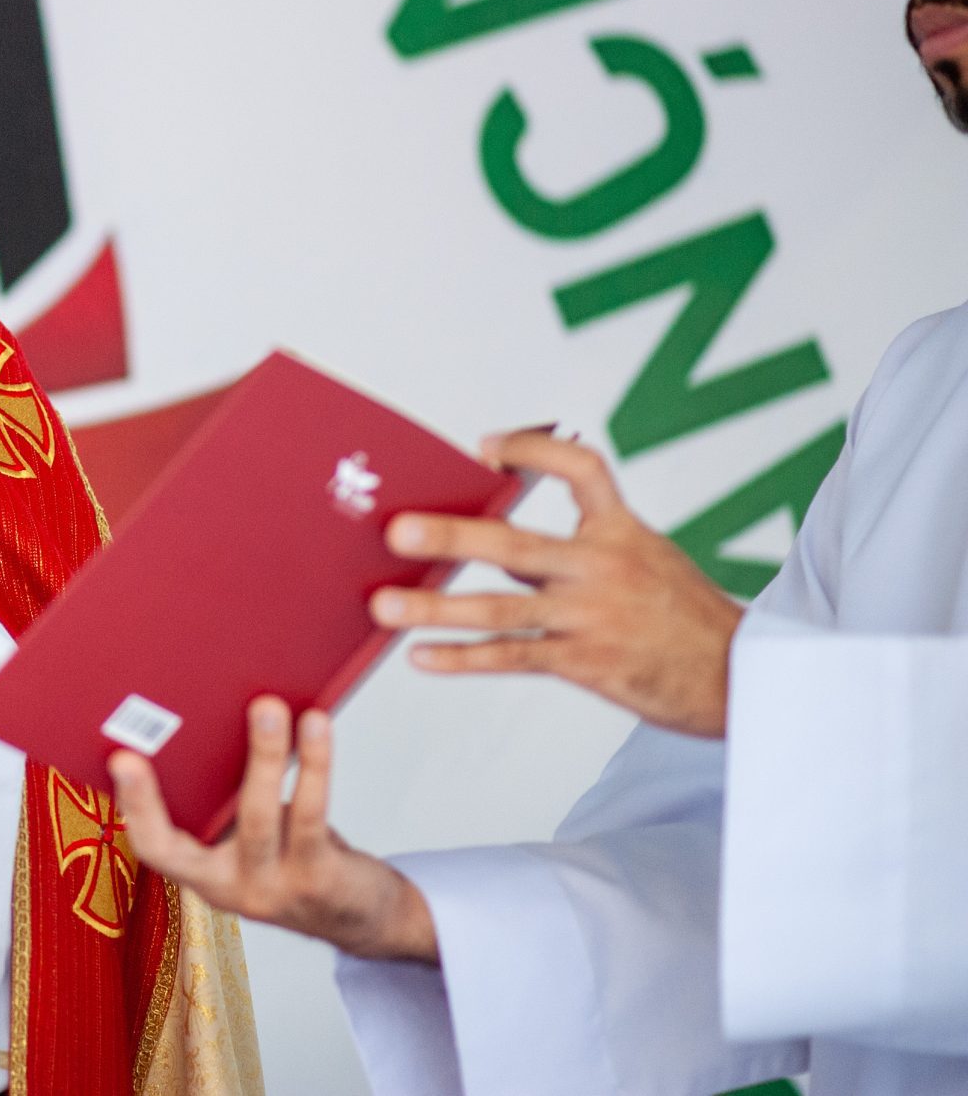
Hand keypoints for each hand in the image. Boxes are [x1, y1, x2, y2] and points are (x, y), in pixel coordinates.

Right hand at [113, 697, 438, 962]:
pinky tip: (314, 725)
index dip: (132, 807)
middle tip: (142, 742)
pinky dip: (314, 764)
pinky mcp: (319, 880)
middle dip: (153, 796)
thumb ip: (228, 800)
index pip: (153, 848)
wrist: (364, 917)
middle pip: (179, 849)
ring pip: (257, 818)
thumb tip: (213, 717)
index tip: (119, 759)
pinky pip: (310, 815)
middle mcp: (230, 890)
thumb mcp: (253, 837)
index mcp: (203, 875)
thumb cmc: (299, 856)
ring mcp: (273, 890)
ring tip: (267, 707)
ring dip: (261, 755)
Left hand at [372, 431, 742, 737]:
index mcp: (621, 531)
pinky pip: (513, 657)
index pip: (580, 469)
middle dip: (450, 537)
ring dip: (435, 607)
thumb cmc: (683, 615)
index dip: (532, 450)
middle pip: (513, 545)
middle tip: (396, 530)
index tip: (484, 447)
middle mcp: (603, 569)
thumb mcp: (645, 559)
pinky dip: (463, 658)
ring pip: (500, 609)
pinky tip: (422, 657)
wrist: (740, 678)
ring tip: (384, 605)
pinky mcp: (587, 663)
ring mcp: (591, 617)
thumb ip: (572, 548)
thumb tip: (489, 542)